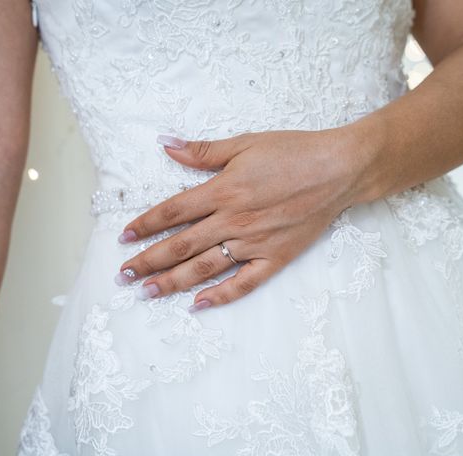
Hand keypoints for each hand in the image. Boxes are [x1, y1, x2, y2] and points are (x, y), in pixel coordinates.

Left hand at [115, 125, 371, 311]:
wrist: (339, 169)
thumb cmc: (293, 152)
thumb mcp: (245, 144)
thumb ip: (202, 151)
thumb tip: (165, 145)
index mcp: (222, 191)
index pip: (172, 212)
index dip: (145, 225)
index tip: (124, 237)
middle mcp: (233, 221)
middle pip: (180, 245)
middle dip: (148, 260)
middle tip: (123, 275)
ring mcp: (253, 243)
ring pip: (204, 268)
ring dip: (172, 281)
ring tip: (147, 292)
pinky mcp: (275, 258)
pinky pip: (243, 283)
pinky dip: (220, 296)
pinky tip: (198, 305)